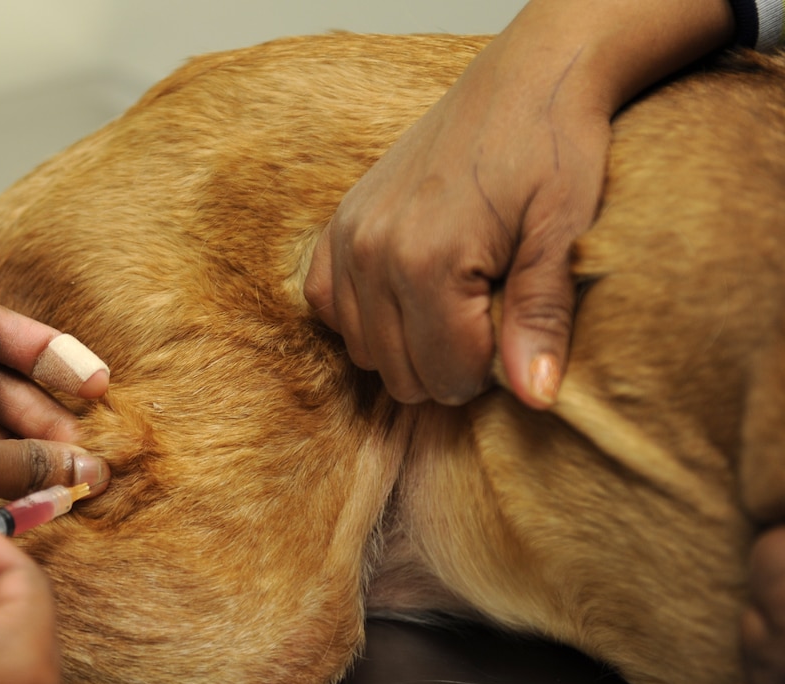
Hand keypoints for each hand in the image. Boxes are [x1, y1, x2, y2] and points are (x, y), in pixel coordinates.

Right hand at [303, 0, 733, 407]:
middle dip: (449, 365)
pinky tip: (403, 298)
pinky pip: (326, 306)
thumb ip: (542, 317)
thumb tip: (534, 396)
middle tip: (490, 321)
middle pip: (401, 374)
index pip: (445, 376)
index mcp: (429, 261)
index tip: (516, 336)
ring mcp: (347, 237)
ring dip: (408, 345)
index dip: (489, 373)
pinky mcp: (338, 224)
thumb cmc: (553, 146)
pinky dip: (362, 317)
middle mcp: (373, 254)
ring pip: (363, 351)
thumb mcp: (564, 231)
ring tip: (455, 306)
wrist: (523, 79)